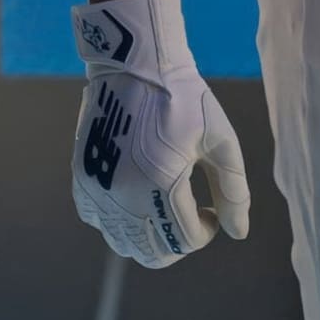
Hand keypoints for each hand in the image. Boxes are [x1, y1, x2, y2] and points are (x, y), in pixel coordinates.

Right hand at [72, 0, 249, 267]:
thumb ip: (233, 190)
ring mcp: (97, 190)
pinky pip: (101, 223)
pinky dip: (122, 222)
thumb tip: (238, 232)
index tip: (212, 207)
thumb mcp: (220, 140)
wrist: (134, 65)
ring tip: (168, 202)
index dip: (207, 230)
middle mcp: (123, 194)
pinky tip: (140, 193)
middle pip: (154, 253)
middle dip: (179, 241)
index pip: (186, 239)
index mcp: (160, 183)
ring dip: (151, 235)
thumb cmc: (185, 98)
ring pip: (125, 244)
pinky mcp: (81, 181)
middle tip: (192, 212)